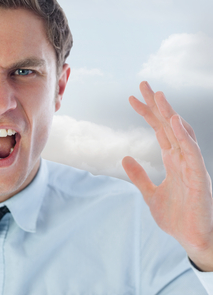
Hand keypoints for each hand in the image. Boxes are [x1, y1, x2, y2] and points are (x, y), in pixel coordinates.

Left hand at [122, 81, 212, 270]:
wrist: (193, 240)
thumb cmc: (177, 217)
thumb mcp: (150, 195)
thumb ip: (139, 176)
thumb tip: (125, 158)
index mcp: (173, 161)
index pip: (159, 131)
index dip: (148, 114)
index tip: (132, 99)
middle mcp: (183, 159)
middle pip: (169, 126)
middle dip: (157, 105)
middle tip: (144, 85)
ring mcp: (192, 167)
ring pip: (181, 134)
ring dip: (170, 114)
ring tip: (159, 96)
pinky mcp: (198, 178)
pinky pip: (191, 153)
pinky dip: (183, 136)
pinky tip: (173, 122)